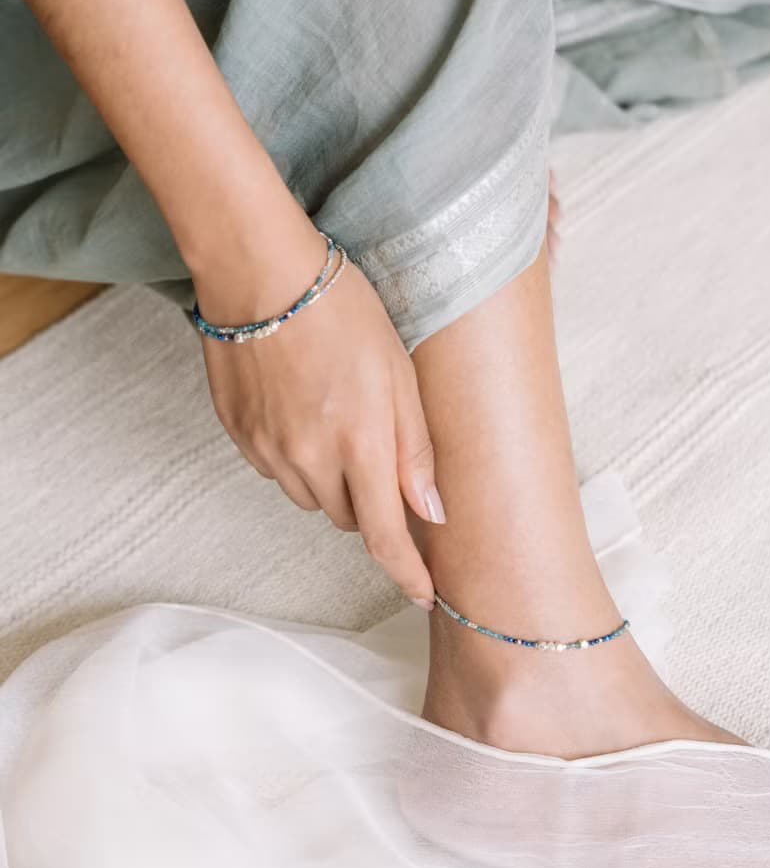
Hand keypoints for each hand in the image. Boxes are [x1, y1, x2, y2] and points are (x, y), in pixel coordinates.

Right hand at [194, 222, 445, 608]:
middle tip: (375, 447)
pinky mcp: (239, 437)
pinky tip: (300, 410)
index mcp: (361, 445)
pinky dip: (295, 458)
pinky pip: (277, 472)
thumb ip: (414, 449)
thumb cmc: (342, 311)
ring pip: (311, 498)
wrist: (260, 274)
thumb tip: (431, 512)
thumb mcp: (399, 373)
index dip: (407, 573)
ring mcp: (268, 452)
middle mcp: (310, 460)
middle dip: (370, 502)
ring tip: (335, 418)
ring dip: (331, 481)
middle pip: (348, 519)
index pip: (386, 537)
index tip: (423, 593)